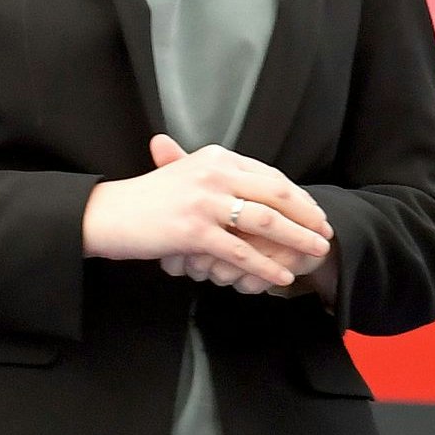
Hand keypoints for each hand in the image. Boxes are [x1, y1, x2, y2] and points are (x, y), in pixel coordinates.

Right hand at [86, 135, 331, 295]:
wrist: (108, 215)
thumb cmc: (146, 200)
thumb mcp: (183, 174)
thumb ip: (217, 176)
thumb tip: (255, 185)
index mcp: (215, 158)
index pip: (269, 175)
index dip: (297, 196)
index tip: (315, 212)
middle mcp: (213, 173)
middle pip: (276, 194)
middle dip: (306, 215)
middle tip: (326, 232)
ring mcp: (204, 203)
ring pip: (265, 222)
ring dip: (296, 239)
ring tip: (316, 253)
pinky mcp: (194, 232)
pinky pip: (240, 252)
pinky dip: (265, 266)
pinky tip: (281, 277)